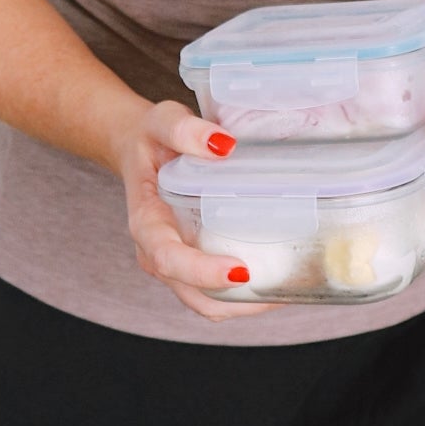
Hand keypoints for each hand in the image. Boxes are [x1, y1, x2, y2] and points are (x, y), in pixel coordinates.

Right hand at [111, 99, 278, 322]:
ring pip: (205, 303)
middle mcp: (156, 251)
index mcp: (146, 221)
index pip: (169, 259)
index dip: (203, 272)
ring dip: (243, 304)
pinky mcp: (190, 262)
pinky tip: (275, 278)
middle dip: (235, 301)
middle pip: (191, 294)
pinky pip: (214, 293)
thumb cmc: (150, 137)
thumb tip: (223, 145)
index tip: (240, 271)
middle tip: (281, 287)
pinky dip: (242, 296)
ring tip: (287, 288)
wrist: (136, 147)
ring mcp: (173, 263)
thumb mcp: (162, 121)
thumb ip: (184, 130)